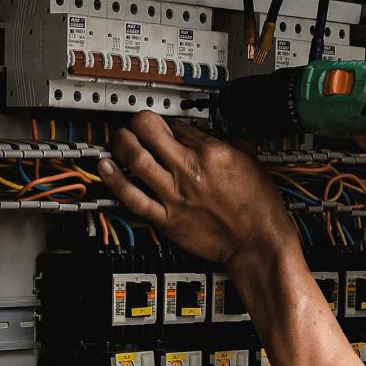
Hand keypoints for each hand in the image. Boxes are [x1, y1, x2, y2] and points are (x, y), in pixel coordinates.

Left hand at [97, 111, 297, 266]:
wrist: (258, 243)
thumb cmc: (260, 210)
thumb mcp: (254, 165)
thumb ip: (238, 147)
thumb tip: (230, 139)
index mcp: (213, 153)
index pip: (178, 125)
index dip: (169, 123)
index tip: (167, 128)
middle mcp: (189, 170)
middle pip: (149, 131)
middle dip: (138, 123)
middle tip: (135, 125)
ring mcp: (175, 195)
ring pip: (135, 159)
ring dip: (121, 143)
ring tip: (118, 140)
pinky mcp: (167, 219)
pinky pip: (133, 197)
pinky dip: (114, 181)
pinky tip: (105, 168)